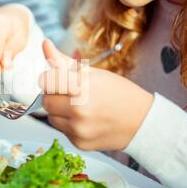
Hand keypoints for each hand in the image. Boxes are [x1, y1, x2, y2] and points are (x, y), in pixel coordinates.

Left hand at [39, 39, 153, 150]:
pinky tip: (86, 120)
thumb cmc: (118, 92)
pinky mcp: (79, 143)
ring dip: (59, 111)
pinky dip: (69, 124)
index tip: (56, 79)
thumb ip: (64, 62)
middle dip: (54, 96)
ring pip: (51, 118)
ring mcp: (78, 129)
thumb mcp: (93, 72)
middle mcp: (78, 110)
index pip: (46, 81)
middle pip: (46, 101)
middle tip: (69, 93)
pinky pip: (62, 130)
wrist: (141, 121)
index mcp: (82, 87)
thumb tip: (44, 44)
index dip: (49, 79)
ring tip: (78, 107)